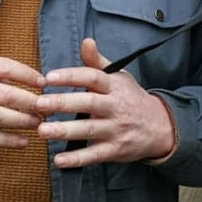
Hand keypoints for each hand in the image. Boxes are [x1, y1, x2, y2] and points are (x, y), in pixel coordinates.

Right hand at [0, 50, 45, 147]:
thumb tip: (25, 75)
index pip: (6, 68)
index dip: (28, 75)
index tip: (43, 83)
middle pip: (7, 95)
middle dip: (32, 102)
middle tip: (48, 106)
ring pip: (0, 117)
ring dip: (24, 121)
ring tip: (39, 122)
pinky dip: (8, 141)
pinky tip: (24, 141)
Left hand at [35, 38, 175, 167]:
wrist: (160, 126)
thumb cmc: (130, 98)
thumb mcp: (119, 77)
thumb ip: (97, 62)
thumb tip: (86, 41)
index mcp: (114, 86)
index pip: (92, 77)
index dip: (70, 76)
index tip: (48, 77)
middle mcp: (115, 106)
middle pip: (88, 103)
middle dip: (63, 103)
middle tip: (40, 104)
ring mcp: (116, 129)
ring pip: (89, 130)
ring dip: (65, 131)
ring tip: (42, 130)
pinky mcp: (115, 150)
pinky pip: (95, 155)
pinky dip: (77, 159)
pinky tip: (58, 160)